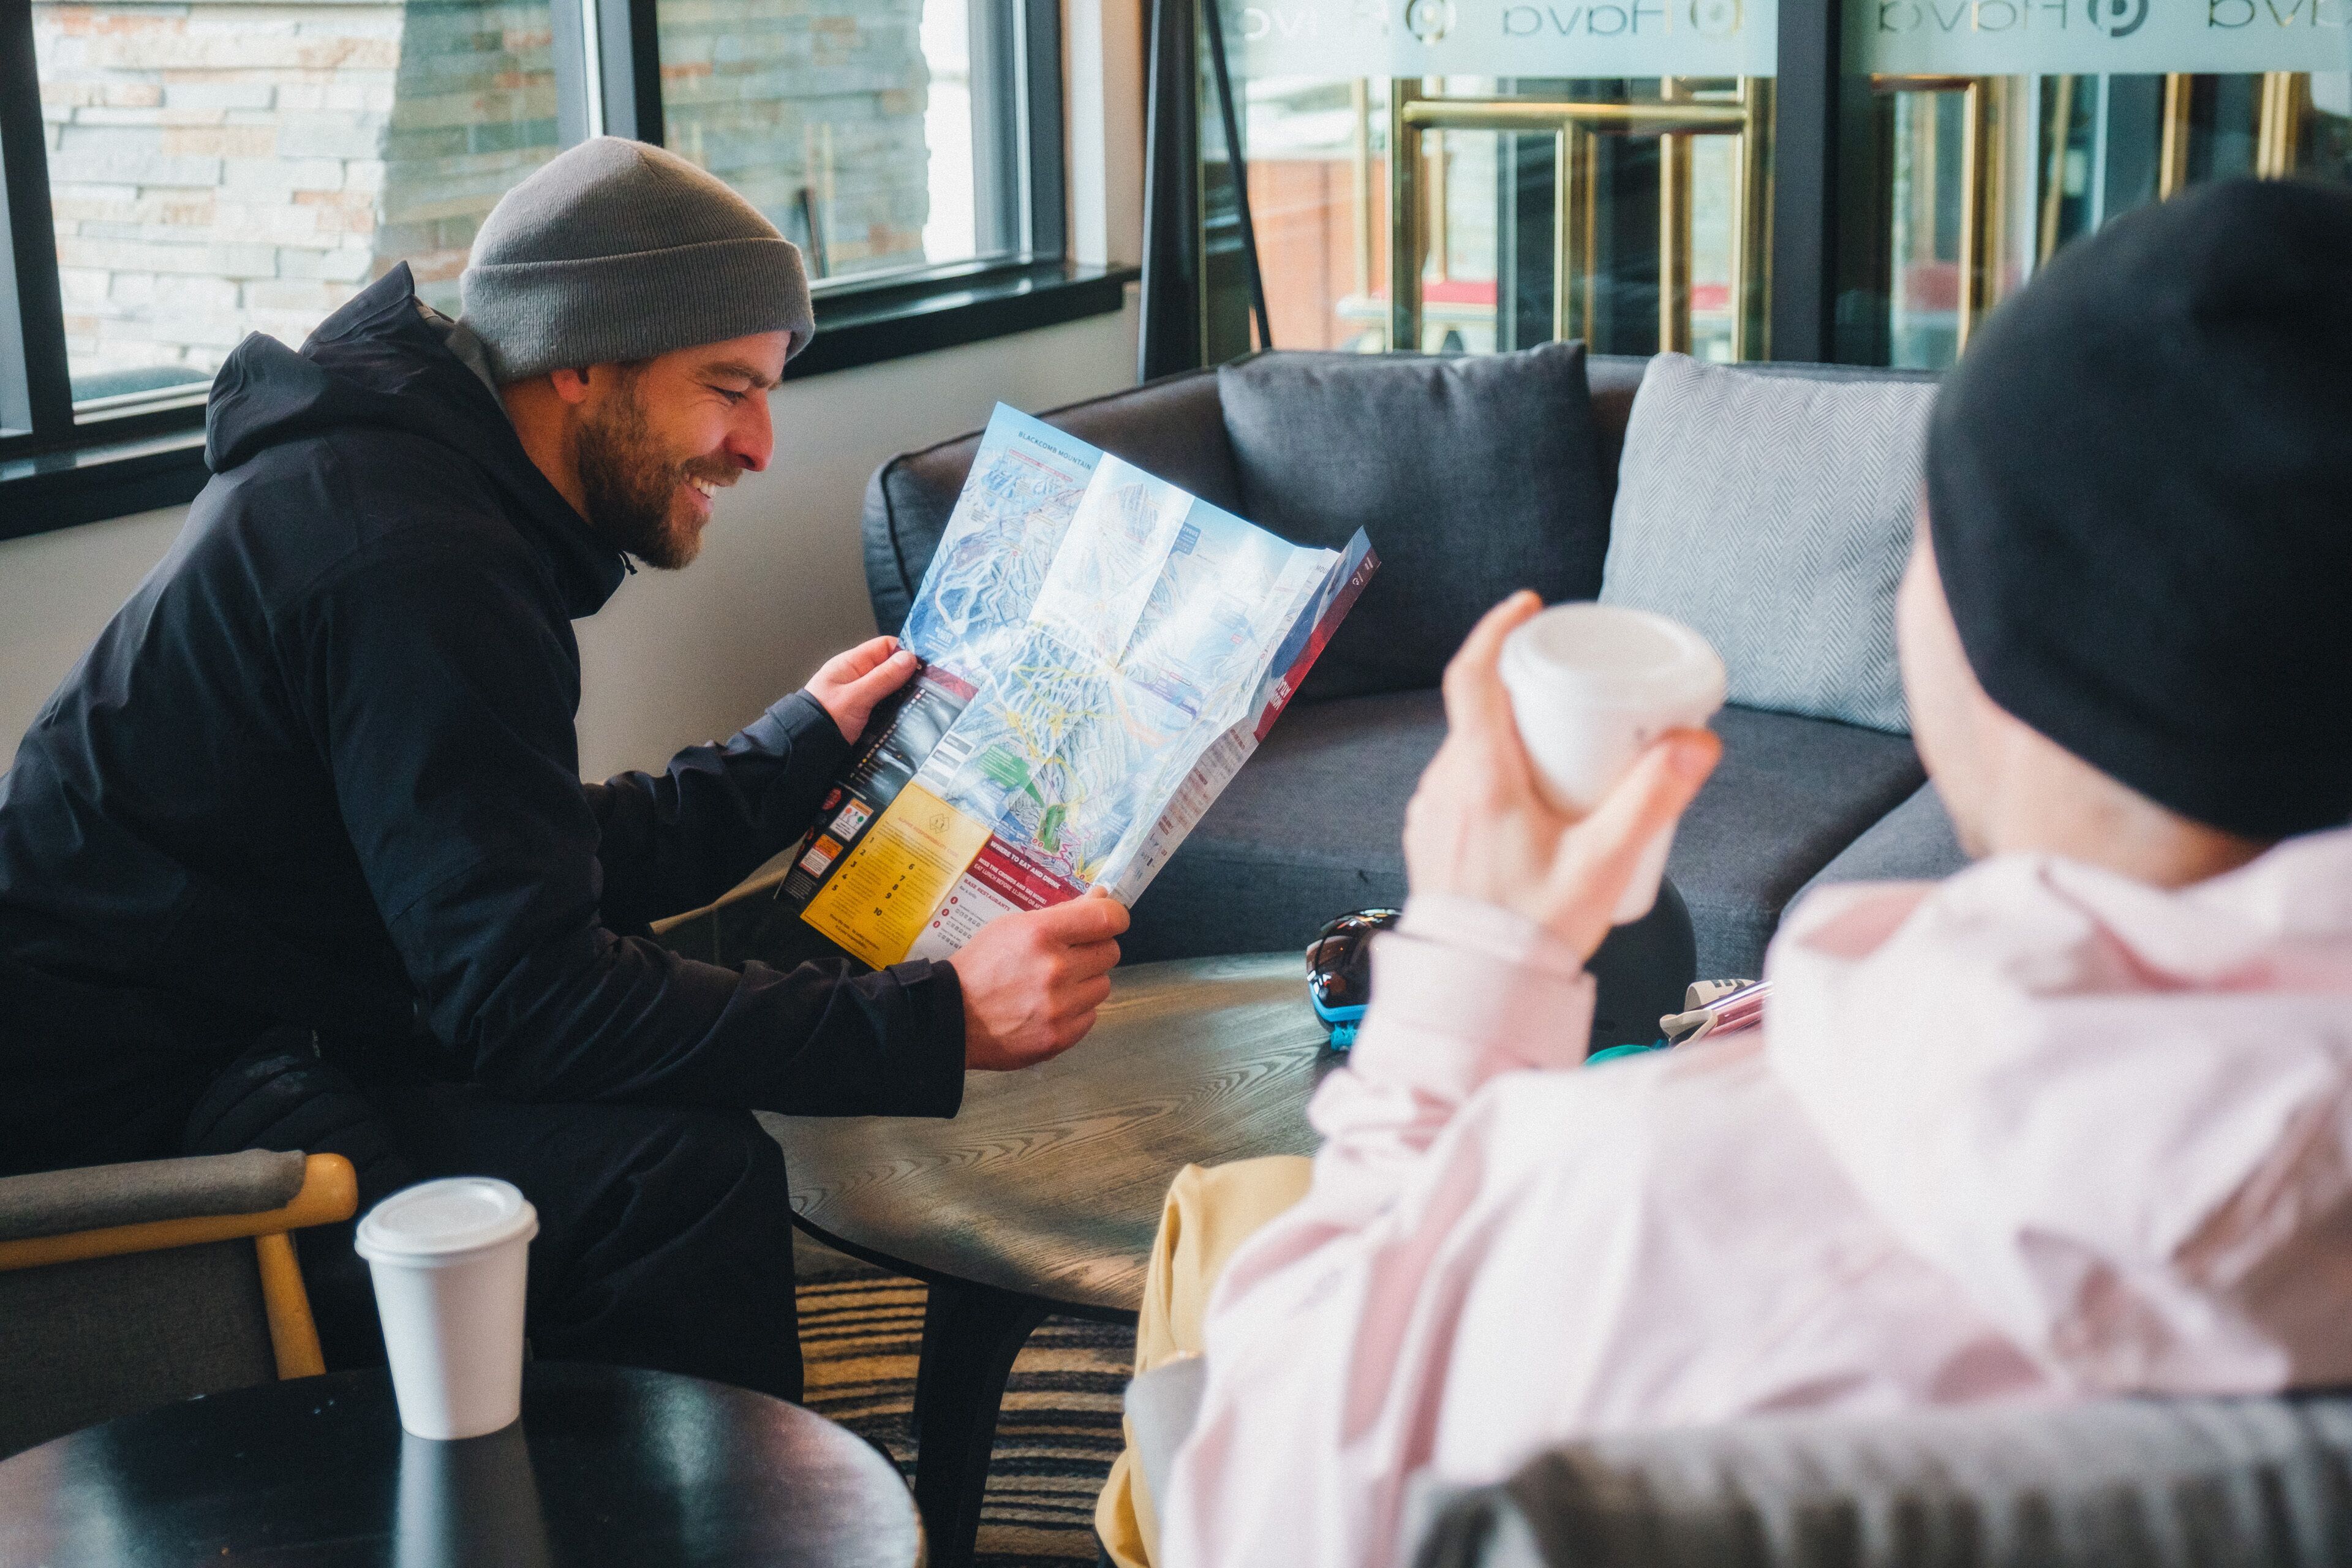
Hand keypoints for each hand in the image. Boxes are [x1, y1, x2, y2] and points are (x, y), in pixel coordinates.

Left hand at [807, 635, 919, 741]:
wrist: (804, 749)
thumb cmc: (823, 719)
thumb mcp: (857, 696)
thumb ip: (883, 677)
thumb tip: (909, 658)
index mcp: (851, 664)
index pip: (884, 646)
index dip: (905, 651)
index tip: (926, 664)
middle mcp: (856, 677)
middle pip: (889, 668)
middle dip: (907, 677)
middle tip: (929, 687)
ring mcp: (859, 695)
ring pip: (889, 689)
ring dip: (902, 696)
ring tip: (922, 703)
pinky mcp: (862, 713)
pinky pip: (884, 706)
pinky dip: (894, 710)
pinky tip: (906, 717)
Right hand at [948, 890, 1129, 1069]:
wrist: (951, 1017)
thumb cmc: (981, 966)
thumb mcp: (1012, 927)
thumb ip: (1062, 914)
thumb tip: (1102, 898)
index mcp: (1041, 934)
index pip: (1107, 918)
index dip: (1114, 917)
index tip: (1108, 921)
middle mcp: (1055, 969)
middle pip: (1110, 952)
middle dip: (1094, 951)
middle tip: (1070, 956)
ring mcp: (1059, 1007)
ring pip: (1103, 986)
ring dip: (1085, 983)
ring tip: (1054, 986)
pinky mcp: (1060, 1037)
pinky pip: (1090, 1016)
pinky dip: (1076, 1011)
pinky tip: (1049, 1008)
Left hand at [1402, 592, 1721, 960]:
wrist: (1475, 996)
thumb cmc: (1532, 935)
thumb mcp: (1604, 864)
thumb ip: (1653, 801)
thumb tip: (1697, 742)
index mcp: (1479, 780)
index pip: (1471, 678)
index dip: (1497, 630)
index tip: (1528, 606)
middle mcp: (1444, 788)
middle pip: (1478, 711)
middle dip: (1526, 691)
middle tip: (1576, 692)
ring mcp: (1430, 814)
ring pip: (1468, 749)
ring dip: (1510, 737)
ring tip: (1562, 748)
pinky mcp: (1430, 839)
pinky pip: (1459, 785)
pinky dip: (1493, 773)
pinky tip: (1531, 795)